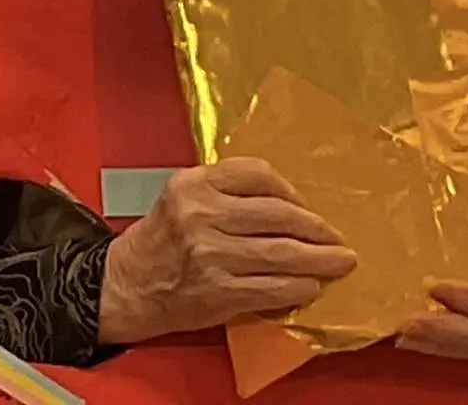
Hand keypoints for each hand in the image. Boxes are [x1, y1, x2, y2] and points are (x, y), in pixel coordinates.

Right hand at [98, 158, 355, 344]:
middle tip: (338, 236)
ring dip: (317, 260)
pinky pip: (270, 289)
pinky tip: (311, 286)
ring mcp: (211, 255)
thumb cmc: (163, 237)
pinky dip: (297, 288)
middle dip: (316, 228)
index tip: (308, 205)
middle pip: (277, 215)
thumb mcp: (185, 193)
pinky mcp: (217, 292)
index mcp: (196, 183)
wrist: (128, 284)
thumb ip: (227, 186)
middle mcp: (203, 215)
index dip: (291, 191)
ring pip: (280, 253)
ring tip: (338, 261)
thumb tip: (287, 198)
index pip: (259, 175)